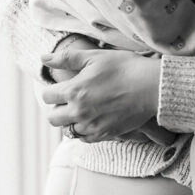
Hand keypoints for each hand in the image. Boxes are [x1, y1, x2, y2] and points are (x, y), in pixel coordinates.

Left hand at [41, 48, 161, 141]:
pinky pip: (85, 138)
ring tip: (82, 109)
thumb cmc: (124, 67)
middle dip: (57, 108)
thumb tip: (43, 58)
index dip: (52, 90)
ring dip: (70, 120)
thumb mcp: (94, 56)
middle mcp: (79, 112)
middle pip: (52, 118)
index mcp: (74, 91)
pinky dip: (84, 130)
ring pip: (68, 130)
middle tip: (69, 99)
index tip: (62, 86)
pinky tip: (93, 118)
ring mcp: (92, 126)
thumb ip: (66, 58)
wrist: (151, 87)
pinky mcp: (105, 135)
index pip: (47, 96)